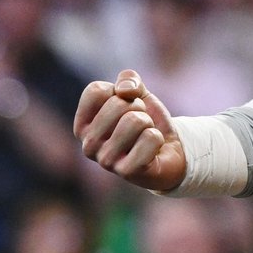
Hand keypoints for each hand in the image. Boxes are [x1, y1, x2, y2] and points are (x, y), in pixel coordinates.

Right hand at [74, 70, 185, 191]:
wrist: (169, 150)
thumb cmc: (145, 120)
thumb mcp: (137, 93)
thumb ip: (129, 80)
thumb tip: (125, 91)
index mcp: (83, 124)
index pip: (96, 90)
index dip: (120, 91)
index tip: (126, 105)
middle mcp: (88, 144)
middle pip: (118, 104)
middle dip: (139, 108)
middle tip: (140, 124)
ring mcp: (105, 160)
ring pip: (135, 120)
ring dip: (149, 123)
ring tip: (145, 135)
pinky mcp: (127, 172)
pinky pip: (150, 138)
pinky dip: (158, 138)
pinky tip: (152, 149)